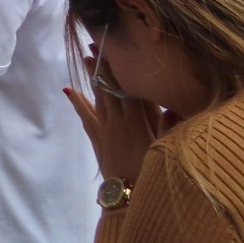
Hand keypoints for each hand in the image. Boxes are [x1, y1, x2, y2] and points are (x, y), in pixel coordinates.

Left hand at [64, 54, 164, 181]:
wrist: (127, 196)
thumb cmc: (150, 174)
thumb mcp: (163, 151)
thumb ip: (169, 129)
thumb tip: (174, 109)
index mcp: (136, 123)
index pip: (127, 90)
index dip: (120, 71)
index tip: (115, 53)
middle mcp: (118, 122)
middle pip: (109, 89)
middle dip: (103, 67)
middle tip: (96, 46)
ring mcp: (106, 129)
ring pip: (98, 98)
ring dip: (92, 79)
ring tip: (85, 59)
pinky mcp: (98, 139)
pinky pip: (86, 116)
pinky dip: (78, 102)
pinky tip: (70, 90)